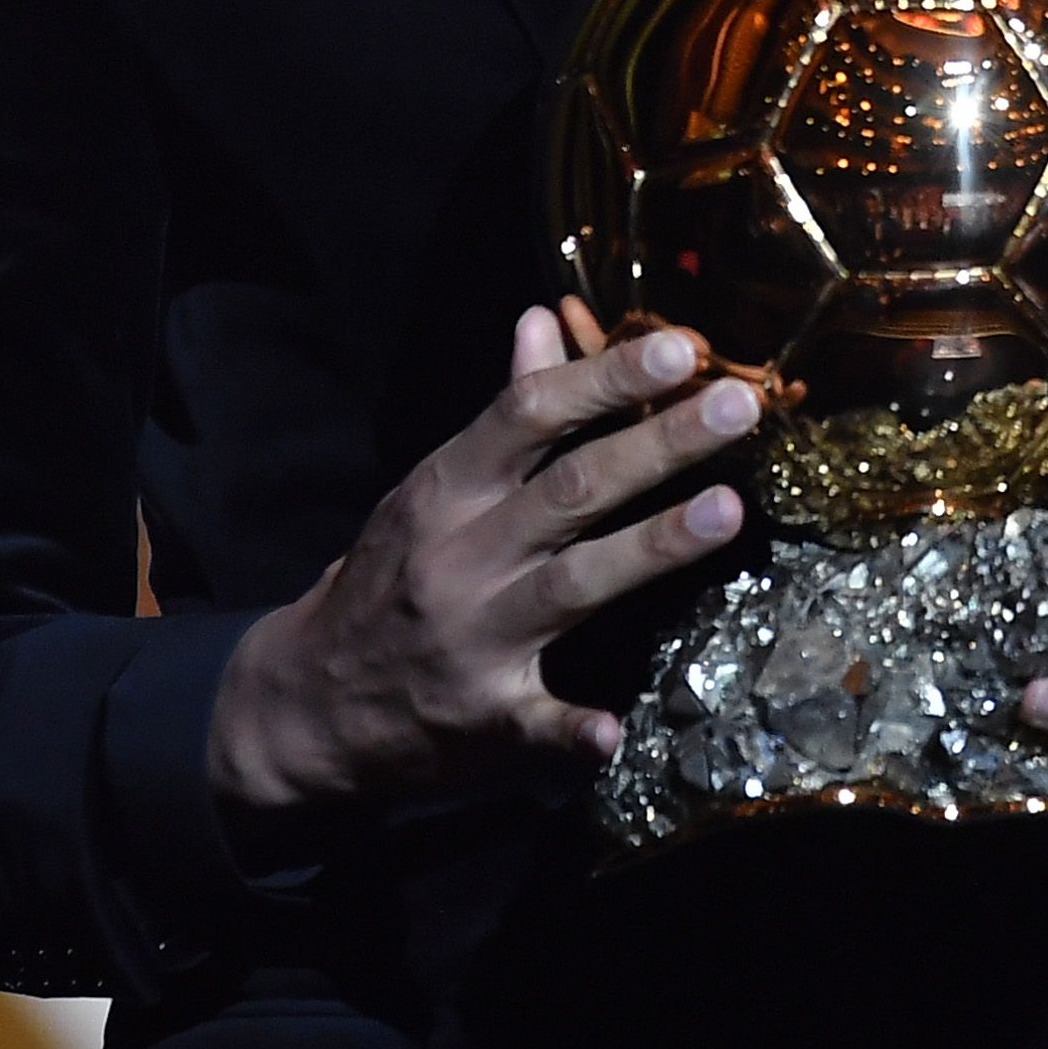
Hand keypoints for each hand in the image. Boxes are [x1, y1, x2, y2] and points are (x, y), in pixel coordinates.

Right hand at [206, 307, 756, 812]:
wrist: (307, 698)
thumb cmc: (391, 574)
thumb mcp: (432, 488)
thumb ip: (501, 414)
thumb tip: (543, 318)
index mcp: (447, 489)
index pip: (529, 415)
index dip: (603, 377)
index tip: (678, 346)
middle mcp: (461, 554)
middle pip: (570, 489)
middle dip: (658, 444)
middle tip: (740, 406)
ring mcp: (472, 637)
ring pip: (573, 585)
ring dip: (650, 548)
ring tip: (727, 512)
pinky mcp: (482, 717)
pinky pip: (533, 723)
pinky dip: (571, 729)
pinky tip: (612, 729)